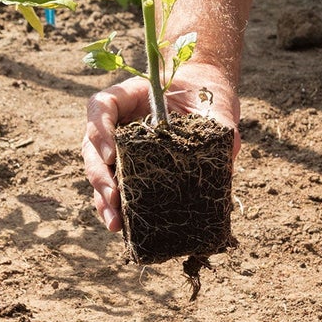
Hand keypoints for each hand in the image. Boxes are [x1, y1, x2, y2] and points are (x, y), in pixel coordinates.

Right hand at [82, 65, 238, 232]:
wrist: (206, 100)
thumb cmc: (205, 95)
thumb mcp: (212, 106)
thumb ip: (216, 124)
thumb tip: (229, 152)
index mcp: (129, 97)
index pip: (101, 108)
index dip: (100, 130)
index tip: (111, 153)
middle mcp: (117, 123)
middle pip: (92, 147)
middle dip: (100, 175)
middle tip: (113, 196)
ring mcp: (120, 146)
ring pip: (99, 172)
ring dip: (103, 200)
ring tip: (115, 222)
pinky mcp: (130, 168)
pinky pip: (116, 188)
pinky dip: (116, 208)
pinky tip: (122, 226)